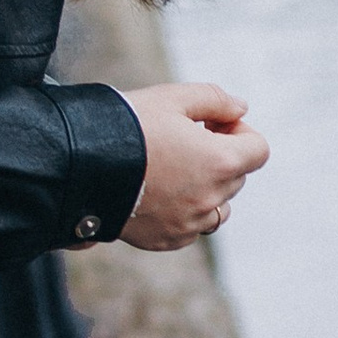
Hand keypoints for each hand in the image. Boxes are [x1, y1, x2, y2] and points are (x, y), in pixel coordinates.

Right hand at [117, 82, 267, 248]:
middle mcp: (211, 198)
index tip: (213, 125)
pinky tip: (157, 192)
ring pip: (218, 207)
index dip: (240, 132)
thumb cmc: (126, 126)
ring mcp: (190, 223)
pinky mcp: (168, 239)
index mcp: (220, 161)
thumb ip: (216, 100)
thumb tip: (241, 110)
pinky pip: (192, 228)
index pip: (258, 150)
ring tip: (173, 169)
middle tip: (184, 140)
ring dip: (207, 188)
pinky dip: (184, 211)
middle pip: (237, 177)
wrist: (79, 166)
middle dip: (220, 157)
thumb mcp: (172, 97)